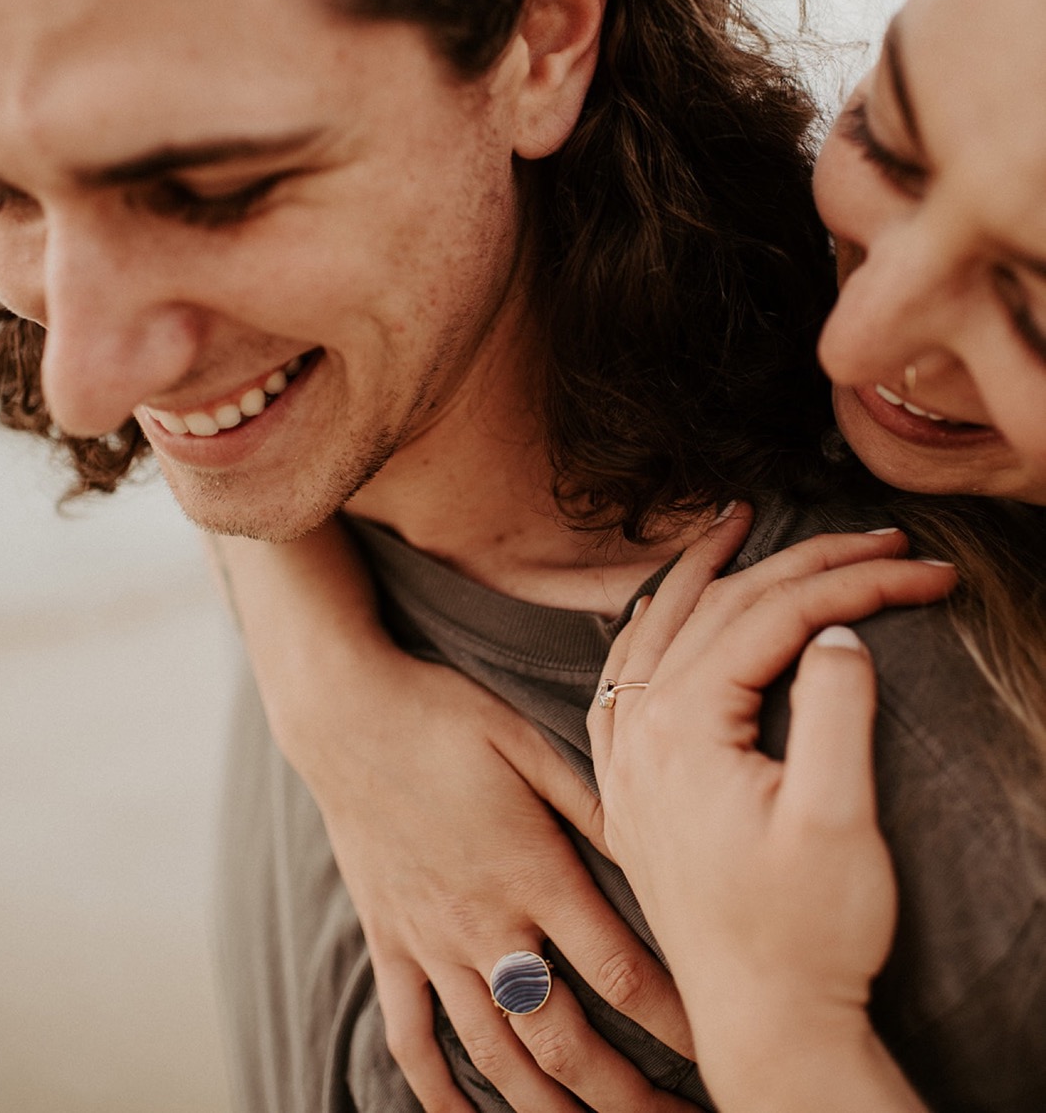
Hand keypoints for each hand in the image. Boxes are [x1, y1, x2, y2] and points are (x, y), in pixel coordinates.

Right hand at [215, 522, 693, 1112]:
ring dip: (547, 1110)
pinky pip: (412, 1036)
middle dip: (624, 1095)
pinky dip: (439, 1091)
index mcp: (533, 873)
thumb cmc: (446, 716)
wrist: (345, 712)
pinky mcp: (390, 942)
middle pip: (564, 1038)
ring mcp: (432, 942)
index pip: (619, 972)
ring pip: (495, 1055)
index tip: (715, 1051)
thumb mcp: (530, 742)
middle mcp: (485, 924)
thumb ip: (596, 800)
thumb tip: (662, 842)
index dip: (673, 1022)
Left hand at [589, 528, 951, 1111]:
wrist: (765, 1027)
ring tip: (736, 520)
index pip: (775, 617)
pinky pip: (623, 678)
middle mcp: (639, 733)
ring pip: (658, 629)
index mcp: (683, 729)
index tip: (924, 570)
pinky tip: (664, 610)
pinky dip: (651, 627)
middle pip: (721, 608)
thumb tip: (837, 631)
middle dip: (805, 563)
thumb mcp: (836, 822)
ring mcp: (628, 761)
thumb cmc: (805, 935)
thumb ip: (837, 710)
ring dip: (704, 570)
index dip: (857, 583)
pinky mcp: (632, 789)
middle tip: (873, 537)